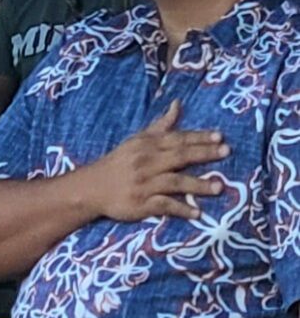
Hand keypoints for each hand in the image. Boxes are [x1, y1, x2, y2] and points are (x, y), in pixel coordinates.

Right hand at [79, 100, 228, 220]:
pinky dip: (181, 209)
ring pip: (175, 182)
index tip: (220, 136)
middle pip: (179, 156)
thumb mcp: (137, 140)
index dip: (198, 137)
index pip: (176, 139)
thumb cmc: (119, 162)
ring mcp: (145, 184)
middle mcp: (146, 162)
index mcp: (146, 145)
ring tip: (218, 187)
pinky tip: (197, 213)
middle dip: (203, 154)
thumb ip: (161, 125)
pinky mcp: (142, 203)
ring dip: (197, 184)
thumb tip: (177, 104)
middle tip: (226, 152)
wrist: (92, 187)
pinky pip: (165, 205)